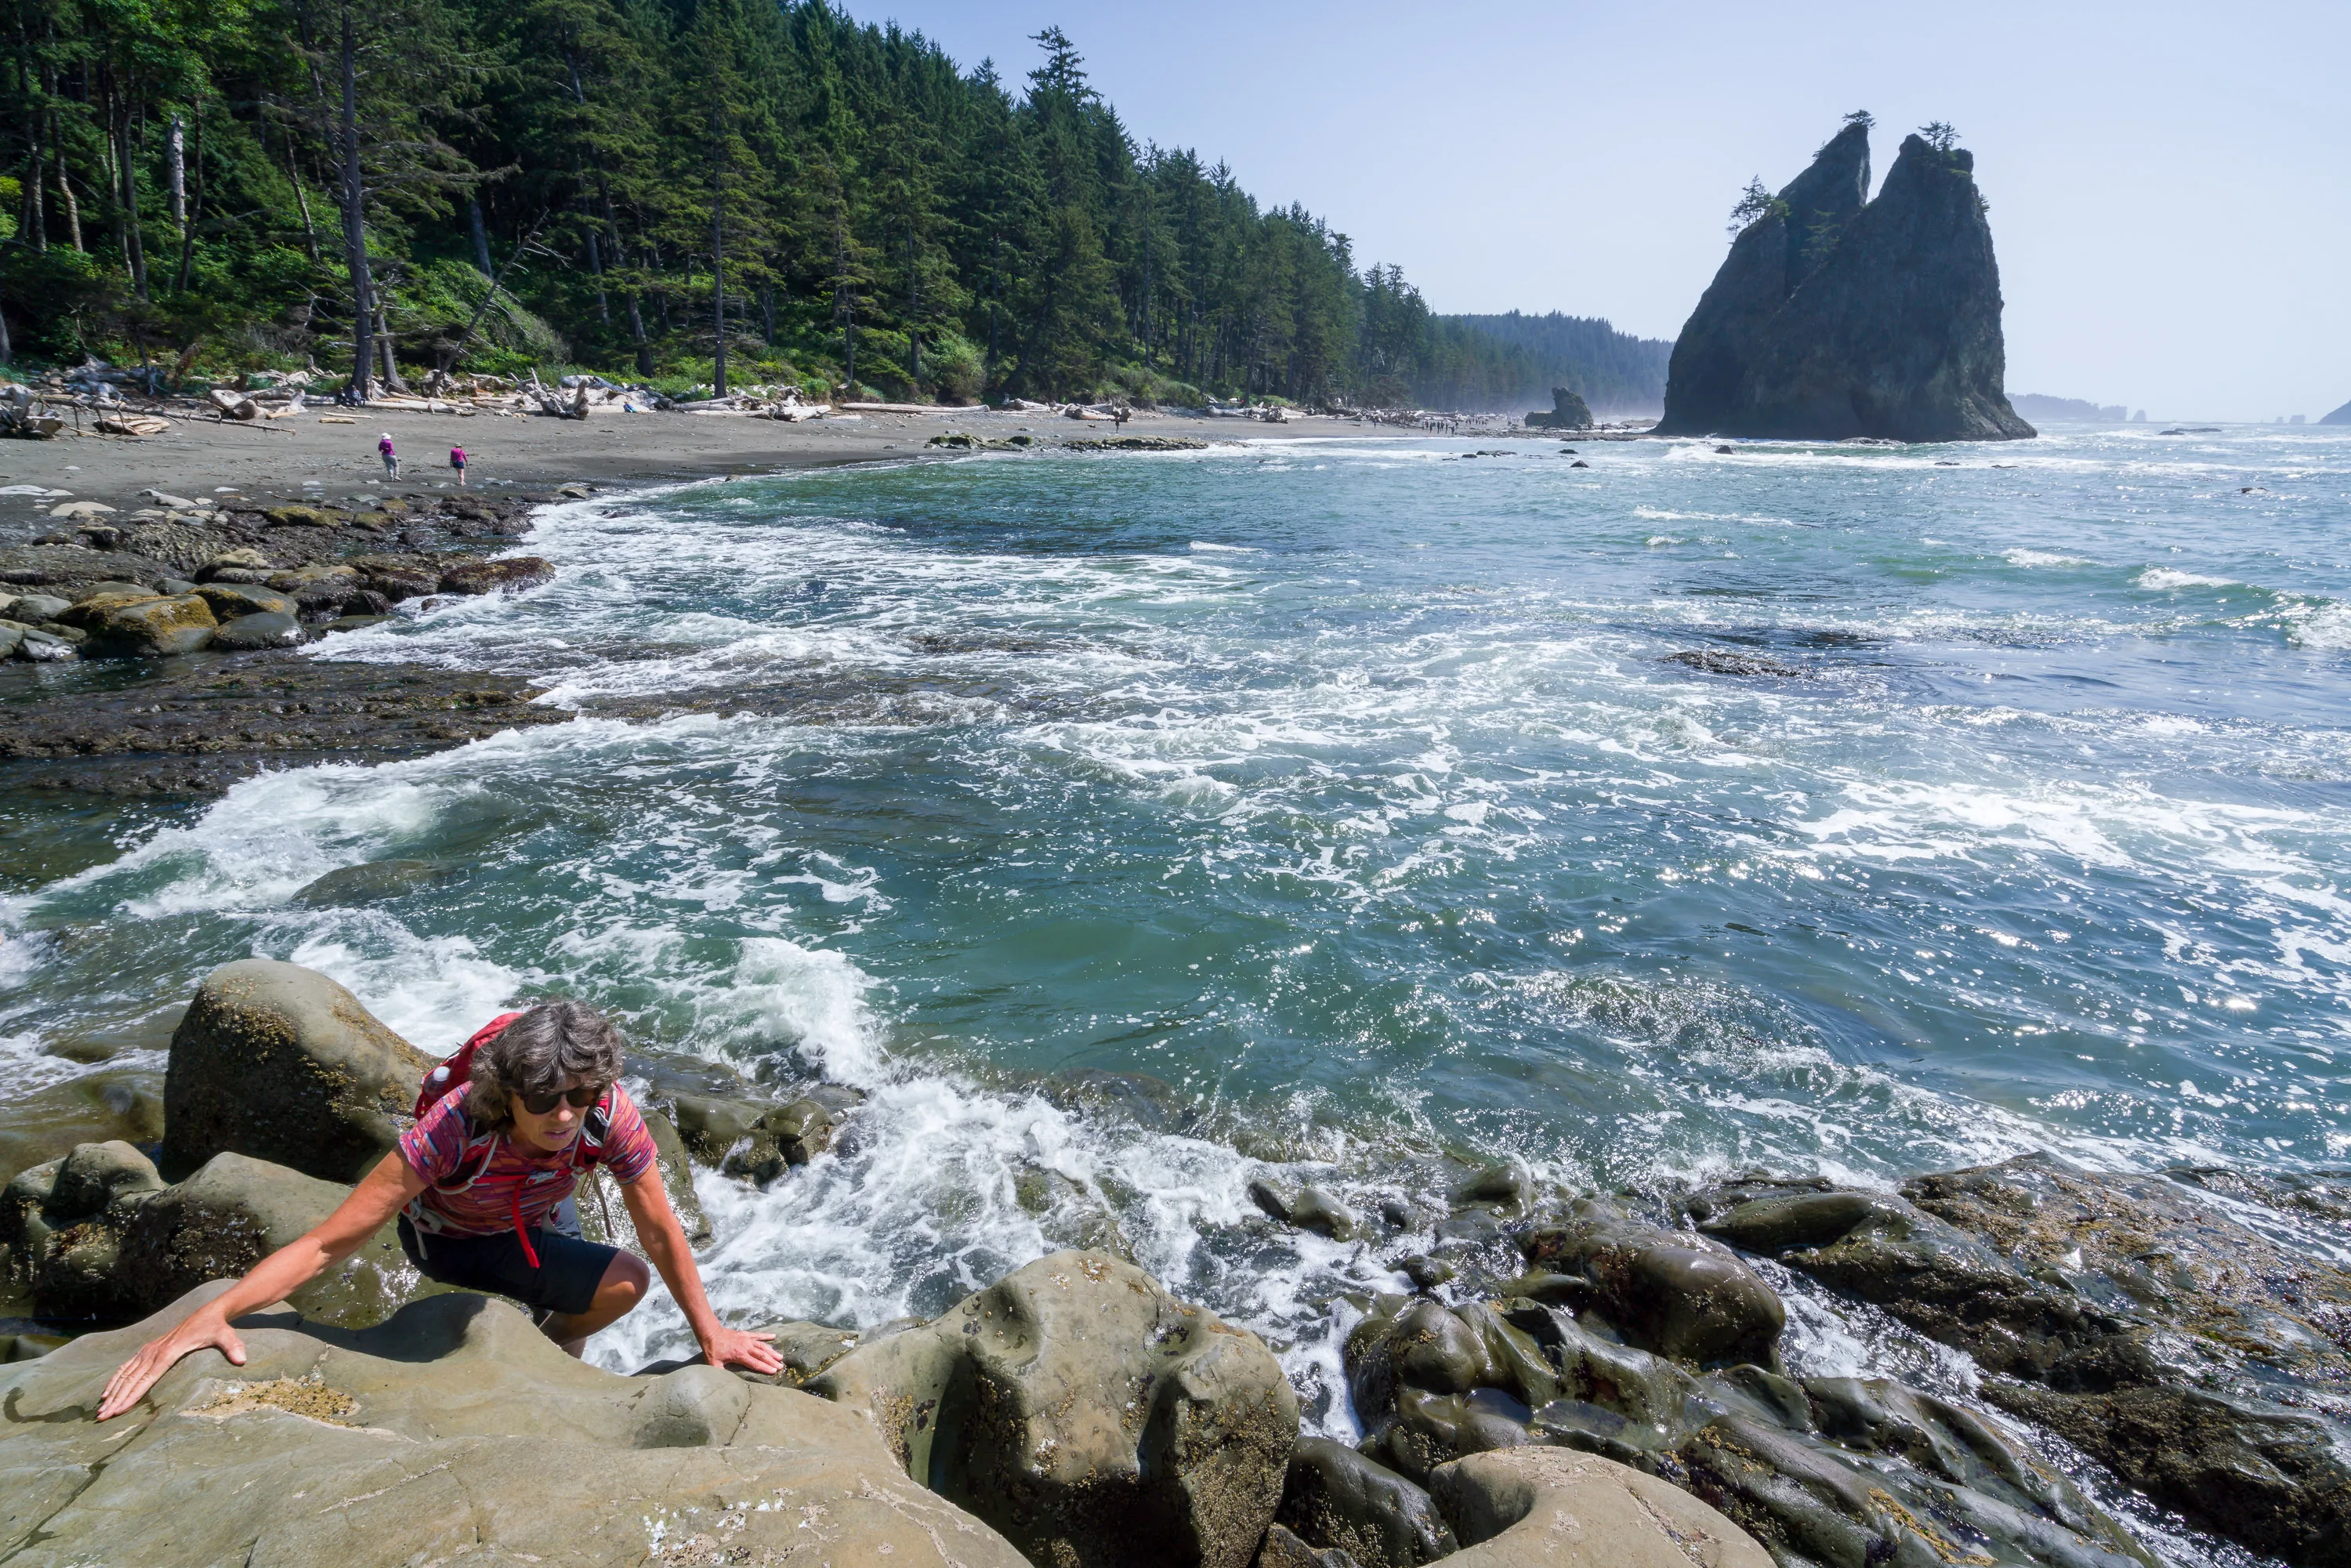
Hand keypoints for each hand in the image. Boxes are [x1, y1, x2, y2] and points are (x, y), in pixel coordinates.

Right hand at [98, 1311, 245, 1420]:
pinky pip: (126, 1366)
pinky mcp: (147, 1349)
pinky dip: (115, 1380)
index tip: (119, 1410)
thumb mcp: (226, 1336)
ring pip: (125, 1374)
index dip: (132, 1395)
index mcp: (169, 1351)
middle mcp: (154, 1351)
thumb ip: (233, 1347)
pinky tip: (106, 1393)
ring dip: (112, 1392)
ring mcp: (149, 1349)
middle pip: (132, 1379)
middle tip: (103, 1418)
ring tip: (100, 1411)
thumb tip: (242, 1359)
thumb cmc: (216, 1327)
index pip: (147, 1378)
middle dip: (117, 1399)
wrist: (209, 1313)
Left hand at [701, 1325, 780, 1376]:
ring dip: (772, 1351)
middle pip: (762, 1355)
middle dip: (772, 1361)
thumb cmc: (712, 1350)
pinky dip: (766, 1335)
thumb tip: (725, 1383)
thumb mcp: (714, 1364)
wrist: (711, 1333)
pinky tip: (774, 1336)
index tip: (774, 1371)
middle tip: (781, 1366)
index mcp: (740, 1355)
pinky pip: (758, 1335)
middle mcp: (746, 1347)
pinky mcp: (745, 1334)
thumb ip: (721, 1373)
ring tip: (780, 1356)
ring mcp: (747, 1339)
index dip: (765, 1368)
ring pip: (762, 1345)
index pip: (755, 1363)